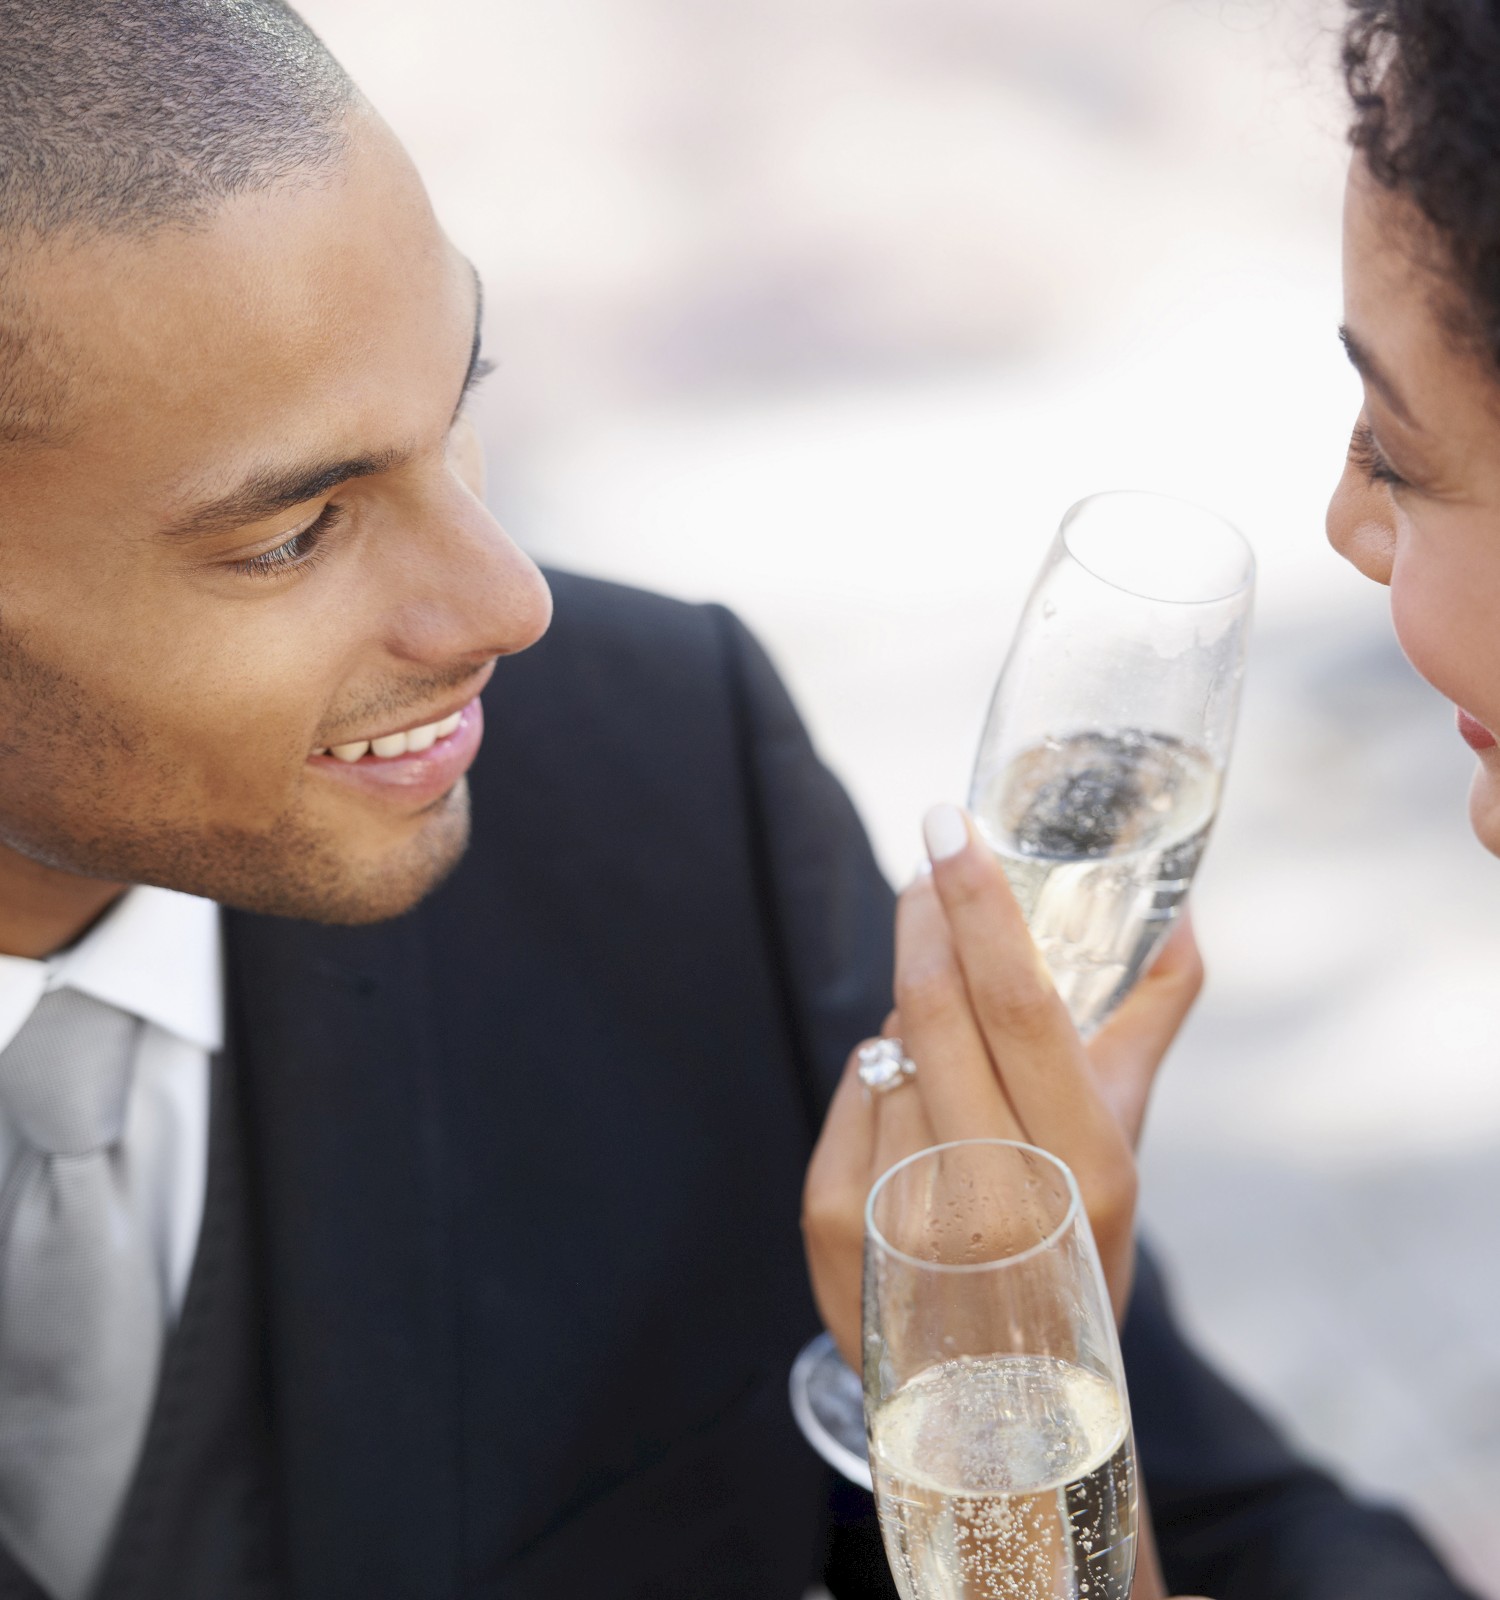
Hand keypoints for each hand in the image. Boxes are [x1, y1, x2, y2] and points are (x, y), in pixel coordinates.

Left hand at [803, 803, 1202, 1366]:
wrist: (999, 1408)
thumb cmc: (1072, 1254)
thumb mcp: (1124, 1150)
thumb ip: (1149, 1024)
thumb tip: (1178, 909)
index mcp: (1081, 1172)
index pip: (1017, 1006)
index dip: (980, 906)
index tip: (950, 824)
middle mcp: (990, 1198)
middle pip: (934, 1009)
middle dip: (924, 920)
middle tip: (929, 865)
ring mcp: (899, 1214)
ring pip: (891, 1046)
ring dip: (914, 1020)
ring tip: (952, 1065)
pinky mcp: (830, 1223)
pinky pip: (850, 1090)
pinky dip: (879, 1078)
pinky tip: (912, 1120)